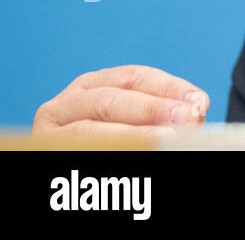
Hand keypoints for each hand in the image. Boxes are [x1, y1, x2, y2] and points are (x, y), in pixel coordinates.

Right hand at [31, 65, 209, 142]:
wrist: (79, 172)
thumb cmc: (112, 145)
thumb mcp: (132, 122)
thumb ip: (163, 115)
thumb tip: (197, 109)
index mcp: (92, 86)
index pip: (134, 77)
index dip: (169, 87)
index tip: (199, 100)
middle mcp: (66, 103)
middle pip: (111, 100)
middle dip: (153, 108)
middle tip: (188, 117)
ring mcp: (49, 131)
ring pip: (90, 131)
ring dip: (133, 135)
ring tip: (166, 139)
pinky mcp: (41, 151)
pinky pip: (79, 151)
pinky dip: (112, 152)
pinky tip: (139, 153)